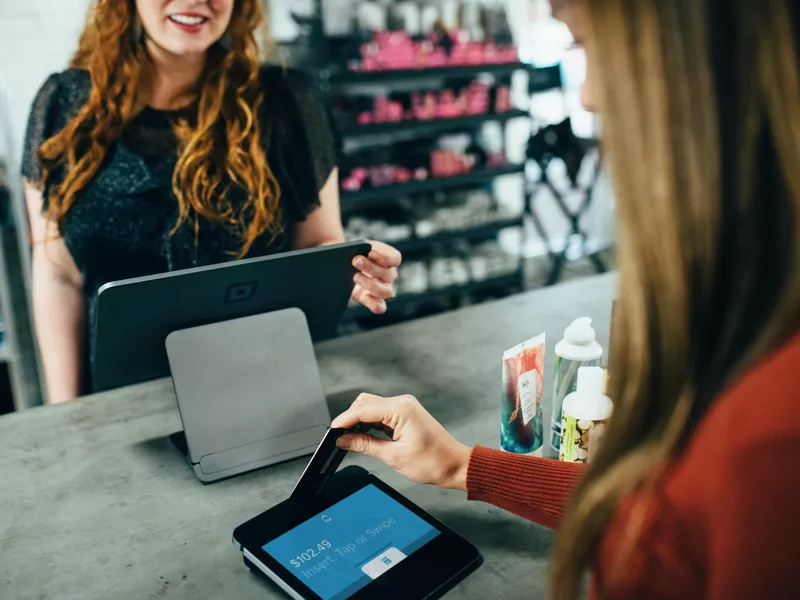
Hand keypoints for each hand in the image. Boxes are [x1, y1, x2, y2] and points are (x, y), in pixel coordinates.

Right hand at [331, 393, 471, 490]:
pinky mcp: (405, 414)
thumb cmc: (433, 462)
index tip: (332, 432)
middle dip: (350, 419)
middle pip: (364, 403)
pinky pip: (381, 413)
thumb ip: (365, 445)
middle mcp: (402, 403)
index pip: (363, 409)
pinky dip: (370, 423)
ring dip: (359, 421)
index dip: (344, 420)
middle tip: (339, 438)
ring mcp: (404, 407)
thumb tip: (344, 440)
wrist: (455, 465)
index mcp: (400, 409)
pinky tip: (364, 436)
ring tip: (350, 439)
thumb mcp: (393, 456)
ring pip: (371, 407)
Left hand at [351, 241, 400, 314]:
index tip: (370, 252)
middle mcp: (389, 275)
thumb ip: (359, 247)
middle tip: (355, 261)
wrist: (341, 267)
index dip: (385, 257)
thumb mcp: (356, 246)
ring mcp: (383, 289)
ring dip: (370, 284)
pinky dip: (374, 303)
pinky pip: (380, 307)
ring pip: (386, 292)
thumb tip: (357, 254)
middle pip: (388, 274)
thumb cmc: (352, 253)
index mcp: (389, 259)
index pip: (395, 258)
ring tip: (355, 276)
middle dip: (371, 267)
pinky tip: (364, 296)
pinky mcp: (372, 300)